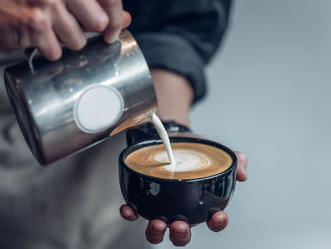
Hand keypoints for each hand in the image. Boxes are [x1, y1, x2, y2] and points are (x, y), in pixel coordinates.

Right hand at [0, 0, 130, 59]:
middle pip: (99, 23)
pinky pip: (56, 52)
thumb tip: (126, 19)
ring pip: (79, 42)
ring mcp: (48, 4)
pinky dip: (47, 51)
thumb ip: (93, 2)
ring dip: (65, 43)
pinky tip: (35, 39)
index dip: (117, 20)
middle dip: (88, 33)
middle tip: (71, 31)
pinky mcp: (35, 25)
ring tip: (48, 31)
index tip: (112, 33)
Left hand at [120, 132, 247, 245]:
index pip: (212, 220)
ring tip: (157, 222)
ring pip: (158, 229)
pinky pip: (136, 211)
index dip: (217, 223)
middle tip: (180, 225)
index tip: (218, 217)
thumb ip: (234, 161)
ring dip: (156, 232)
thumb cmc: (194, 150)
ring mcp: (161, 206)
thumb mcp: (216, 152)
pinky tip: (128, 209)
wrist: (172, 137)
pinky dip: (131, 213)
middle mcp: (181, 209)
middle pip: (182, 233)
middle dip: (181, 234)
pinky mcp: (144, 197)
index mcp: (201, 203)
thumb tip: (242, 172)